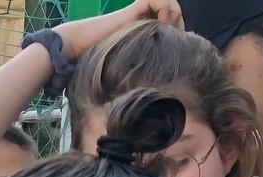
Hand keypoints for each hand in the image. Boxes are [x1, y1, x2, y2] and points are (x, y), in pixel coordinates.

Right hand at [56, 0, 182, 60]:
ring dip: (174, 14)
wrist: (82, 47)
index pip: (172, 24)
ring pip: (169, 1)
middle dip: (179, 24)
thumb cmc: (101, 63)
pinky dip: (165, 9)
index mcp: (145, 30)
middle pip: (174, 11)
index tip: (179, 49)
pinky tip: (161, 25)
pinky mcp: (135, 8)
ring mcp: (141, 11)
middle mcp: (145, 18)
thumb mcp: (130, 66)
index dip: (180, 33)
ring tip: (169, 31)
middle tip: (177, 40)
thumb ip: (144, 67)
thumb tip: (162, 84)